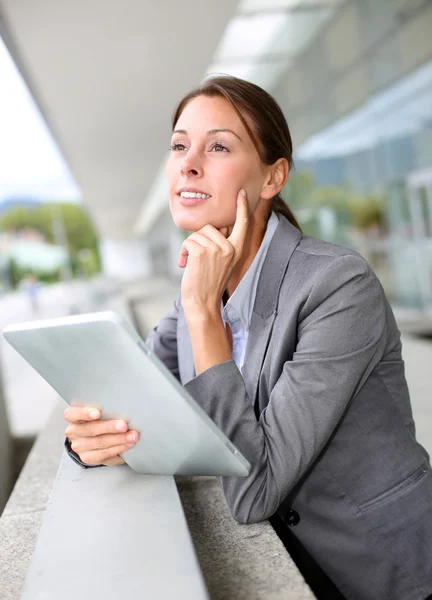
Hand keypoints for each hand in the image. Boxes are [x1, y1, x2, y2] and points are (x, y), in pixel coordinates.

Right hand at [64, 406, 139, 465]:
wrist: (93, 439)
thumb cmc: (99, 420)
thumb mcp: (99, 412)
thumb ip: (105, 409)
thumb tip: (123, 406)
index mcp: (72, 417)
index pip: (73, 414)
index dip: (84, 413)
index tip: (98, 412)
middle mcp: (73, 432)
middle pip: (90, 429)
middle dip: (109, 427)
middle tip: (124, 425)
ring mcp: (79, 447)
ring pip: (99, 443)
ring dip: (119, 439)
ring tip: (132, 436)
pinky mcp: (88, 458)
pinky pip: (104, 454)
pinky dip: (118, 448)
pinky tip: (128, 445)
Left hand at [179, 189, 248, 316]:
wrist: (202, 302)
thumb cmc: (208, 282)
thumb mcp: (221, 261)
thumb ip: (221, 244)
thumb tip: (214, 227)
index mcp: (237, 249)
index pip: (242, 223)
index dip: (241, 207)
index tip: (240, 193)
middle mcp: (230, 247)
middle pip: (209, 227)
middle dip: (198, 240)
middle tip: (196, 258)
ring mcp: (217, 249)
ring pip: (196, 234)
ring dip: (189, 247)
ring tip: (191, 264)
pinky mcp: (202, 251)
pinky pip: (187, 241)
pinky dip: (182, 252)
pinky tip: (184, 265)